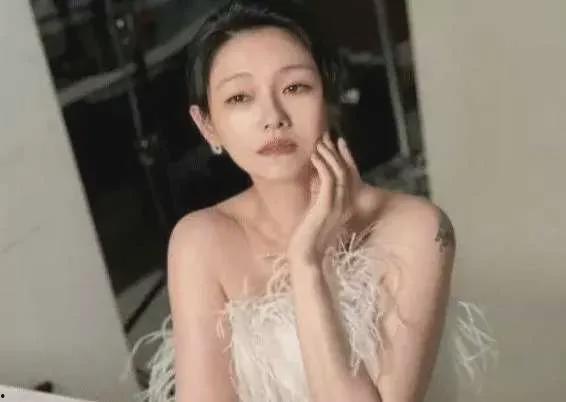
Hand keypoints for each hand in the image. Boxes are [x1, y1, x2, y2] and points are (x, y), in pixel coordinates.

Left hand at [286, 131, 363, 266]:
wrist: (305, 256)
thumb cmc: (306, 238)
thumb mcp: (314, 212)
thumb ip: (317, 196)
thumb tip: (313, 180)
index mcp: (344, 206)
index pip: (348, 176)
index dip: (343, 158)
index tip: (336, 143)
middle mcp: (345, 205)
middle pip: (345, 171)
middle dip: (336, 152)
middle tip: (327, 136)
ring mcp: (337, 206)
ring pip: (338, 173)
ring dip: (328, 156)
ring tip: (319, 142)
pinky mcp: (327, 207)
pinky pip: (328, 180)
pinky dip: (322, 165)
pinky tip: (314, 156)